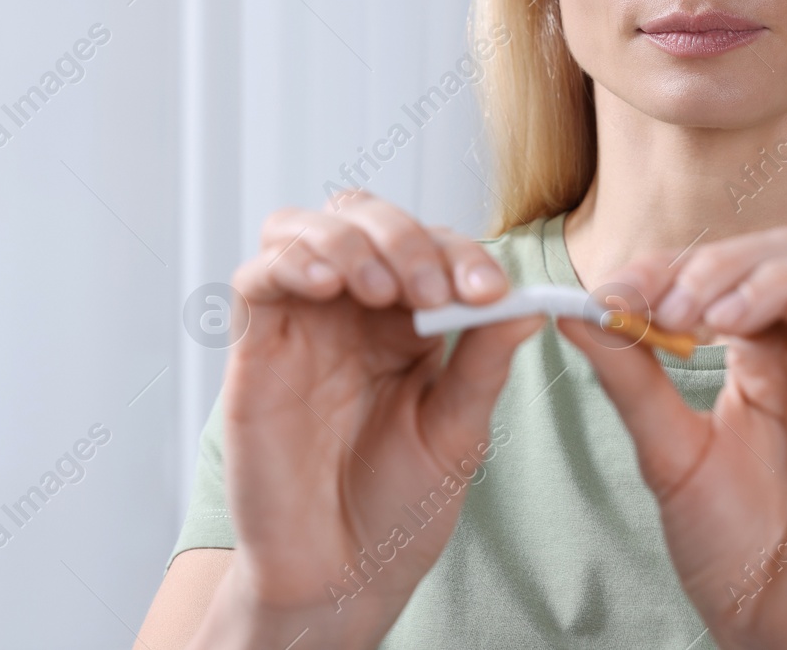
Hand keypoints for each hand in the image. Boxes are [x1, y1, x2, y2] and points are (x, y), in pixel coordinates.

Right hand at [192, 190, 541, 649]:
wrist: (342, 570)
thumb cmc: (399, 501)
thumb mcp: (457, 431)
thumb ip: (483, 363)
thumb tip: (529, 304)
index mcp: (410, 319)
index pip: (433, 247)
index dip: (463, 255)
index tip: (492, 291)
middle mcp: (352, 308)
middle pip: (367, 217)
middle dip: (407, 238)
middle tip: (434, 290)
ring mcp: (302, 320)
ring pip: (307, 228)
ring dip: (351, 241)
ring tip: (383, 291)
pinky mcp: (257, 344)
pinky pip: (258, 276)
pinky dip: (290, 260)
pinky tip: (323, 283)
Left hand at [557, 226, 786, 649]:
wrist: (771, 628)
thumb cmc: (728, 547)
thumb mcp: (666, 452)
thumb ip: (629, 378)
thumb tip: (573, 310)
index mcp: (761, 359)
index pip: (730, 274)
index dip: (677, 266)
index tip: (622, 289)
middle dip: (725, 266)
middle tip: (674, 307)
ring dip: (774, 280)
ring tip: (718, 319)